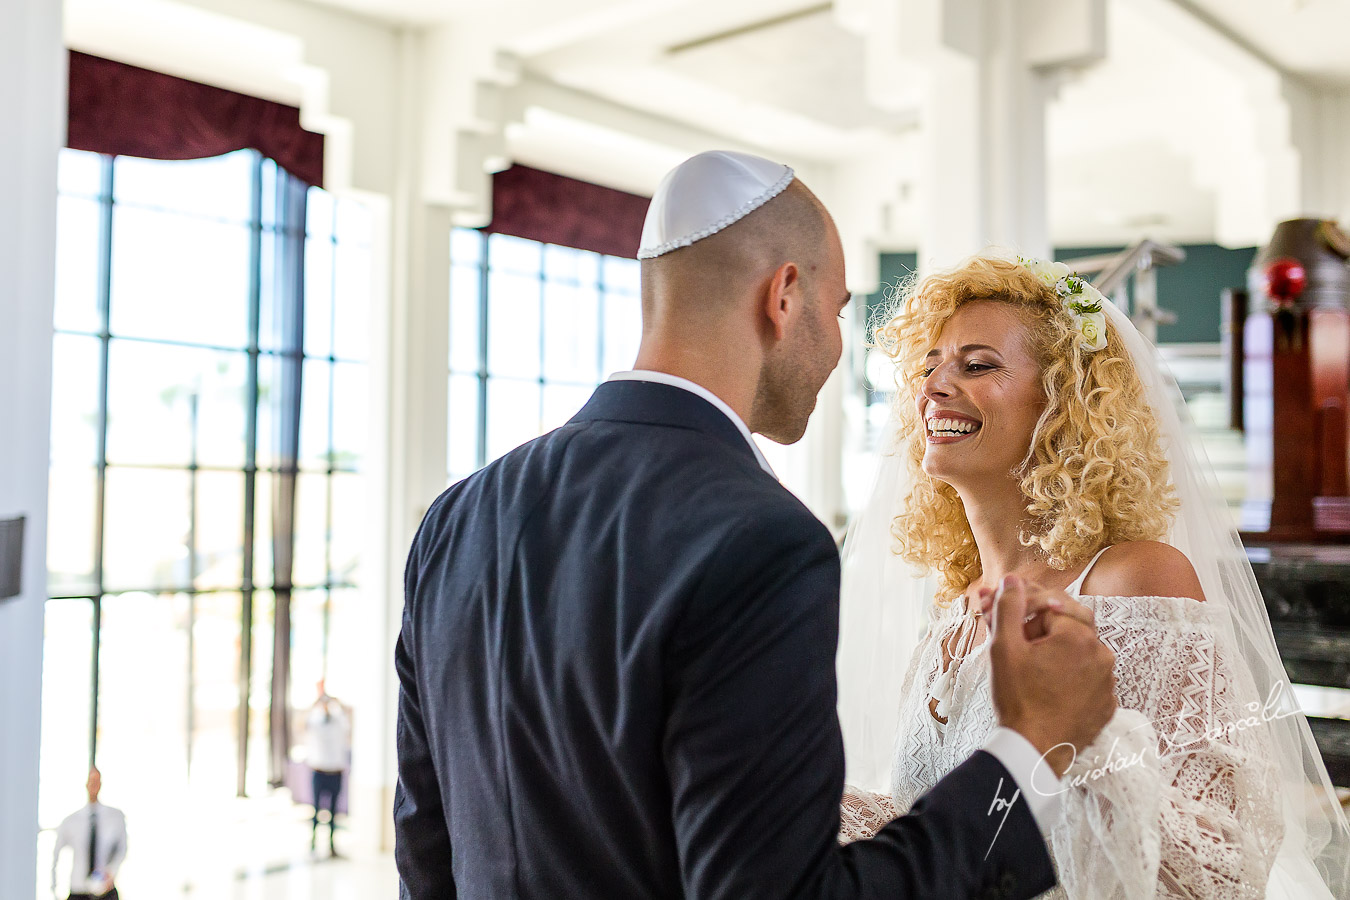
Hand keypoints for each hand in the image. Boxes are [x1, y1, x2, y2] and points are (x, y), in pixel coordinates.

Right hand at [984, 576, 1116, 776]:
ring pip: (1078, 651)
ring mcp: (1107, 681)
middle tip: (1012, 635)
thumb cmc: (1017, 698)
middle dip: (1038, 624)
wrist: (1034, 751)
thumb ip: (1008, 607)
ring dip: (1055, 649)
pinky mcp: (1106, 704)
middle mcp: (1101, 654)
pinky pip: (1087, 677)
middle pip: (1067, 625)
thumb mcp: (1004, 647)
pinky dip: (1069, 674)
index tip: (1001, 613)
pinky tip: (1046, 683)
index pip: (1050, 605)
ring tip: (1028, 662)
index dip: (1023, 606)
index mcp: (1078, 635)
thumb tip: (1012, 580)